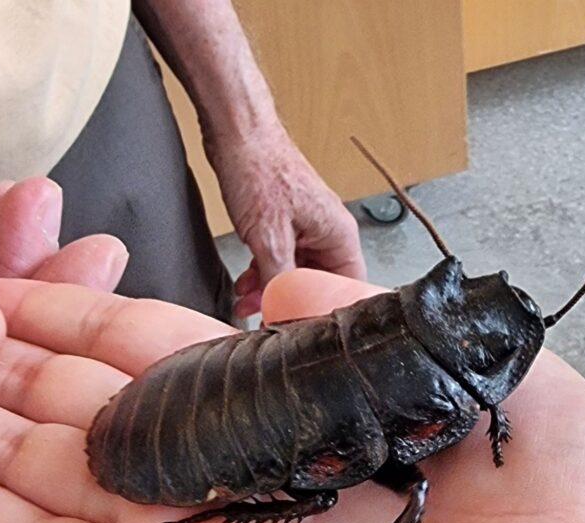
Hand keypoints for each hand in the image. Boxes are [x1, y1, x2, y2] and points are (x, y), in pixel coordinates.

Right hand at [0, 270, 584, 522]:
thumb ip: (364, 322)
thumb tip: (271, 289)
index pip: (160, 352)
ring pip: (44, 477)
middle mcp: (233, 480)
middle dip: (1, 362)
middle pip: (83, 406)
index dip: (82, 313)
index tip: (16, 278)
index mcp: (296, 418)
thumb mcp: (472, 373)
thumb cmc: (560, 518)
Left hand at [209, 125, 365, 318]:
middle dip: (290, 302)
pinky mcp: (288, 226)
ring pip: (297, 275)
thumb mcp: (269, 239)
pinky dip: (264, 274)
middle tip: (268, 318)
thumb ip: (280, 281)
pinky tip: (247, 283)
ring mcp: (309, 230)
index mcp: (340, 236)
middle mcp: (330, 234)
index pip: (348, 289)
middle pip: (320, 285)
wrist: (236, 132)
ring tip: (248, 302)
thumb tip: (281, 313)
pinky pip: (282, 260)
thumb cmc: (259, 169)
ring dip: (272, 290)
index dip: (325, 311)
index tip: (304, 328)